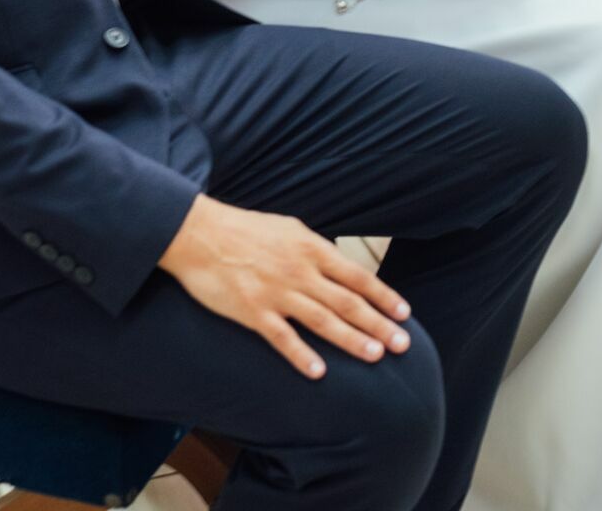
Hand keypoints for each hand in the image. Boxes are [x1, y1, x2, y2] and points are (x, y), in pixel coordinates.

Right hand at [159, 194, 411, 378]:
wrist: (197, 233)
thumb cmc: (243, 229)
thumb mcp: (287, 228)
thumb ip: (313, 250)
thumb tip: (339, 265)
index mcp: (309, 247)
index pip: (356, 275)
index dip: (383, 295)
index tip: (404, 313)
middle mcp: (299, 270)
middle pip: (346, 302)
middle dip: (378, 324)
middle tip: (402, 345)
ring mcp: (276, 292)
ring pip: (322, 321)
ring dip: (351, 340)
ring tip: (375, 356)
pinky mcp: (252, 311)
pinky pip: (282, 338)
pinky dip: (301, 355)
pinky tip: (319, 372)